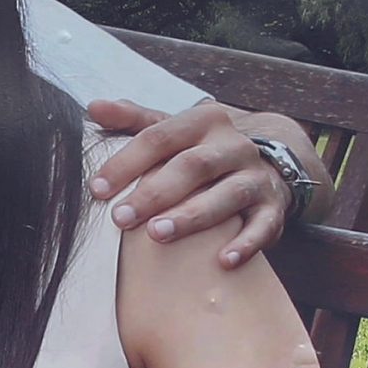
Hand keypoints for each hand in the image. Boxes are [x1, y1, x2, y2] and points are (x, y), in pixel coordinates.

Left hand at [83, 100, 303, 266]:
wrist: (264, 164)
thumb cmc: (201, 151)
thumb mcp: (172, 130)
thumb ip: (134, 120)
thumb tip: (94, 108)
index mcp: (204, 121)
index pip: (160, 137)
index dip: (126, 162)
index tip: (97, 189)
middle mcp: (233, 145)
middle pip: (193, 166)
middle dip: (154, 192)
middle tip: (121, 218)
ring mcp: (256, 176)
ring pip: (228, 194)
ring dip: (193, 215)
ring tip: (158, 234)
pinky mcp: (273, 207)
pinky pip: (263, 225)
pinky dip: (246, 243)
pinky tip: (223, 260)